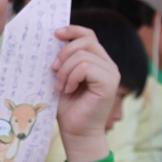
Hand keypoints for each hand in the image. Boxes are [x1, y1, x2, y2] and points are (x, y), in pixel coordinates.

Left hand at [52, 25, 119, 161]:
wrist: (75, 131)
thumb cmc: (67, 107)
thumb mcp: (61, 78)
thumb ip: (62, 60)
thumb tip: (50, 40)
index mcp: (97, 61)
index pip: (89, 35)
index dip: (73, 30)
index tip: (55, 33)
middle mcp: (107, 64)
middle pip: (86, 41)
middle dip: (64, 53)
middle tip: (53, 70)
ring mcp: (111, 73)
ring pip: (83, 55)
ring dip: (65, 70)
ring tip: (60, 86)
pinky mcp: (109, 82)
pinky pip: (85, 67)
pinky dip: (71, 77)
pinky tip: (68, 90)